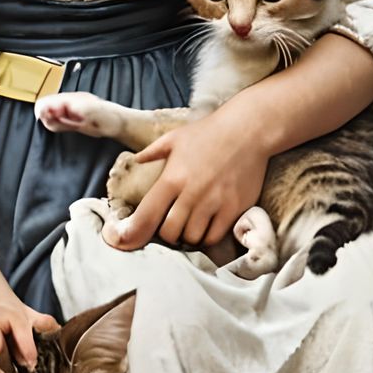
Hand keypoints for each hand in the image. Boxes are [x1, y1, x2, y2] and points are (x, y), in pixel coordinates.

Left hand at [110, 105, 270, 251]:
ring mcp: (214, 202)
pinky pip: (215, 236)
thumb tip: (135, 160)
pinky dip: (208, 236)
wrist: (248, 130)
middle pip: (169, 232)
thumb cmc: (209, 132)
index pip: (146, 215)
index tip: (124, 243)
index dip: (133, 234)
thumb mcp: (175, 138)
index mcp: (172, 178)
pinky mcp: (233, 208)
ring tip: (190, 226)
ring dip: (188, 236)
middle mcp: (191, 193)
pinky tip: (207, 226)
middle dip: (166, 234)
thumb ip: (152, 152)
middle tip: (171, 226)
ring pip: (192, 237)